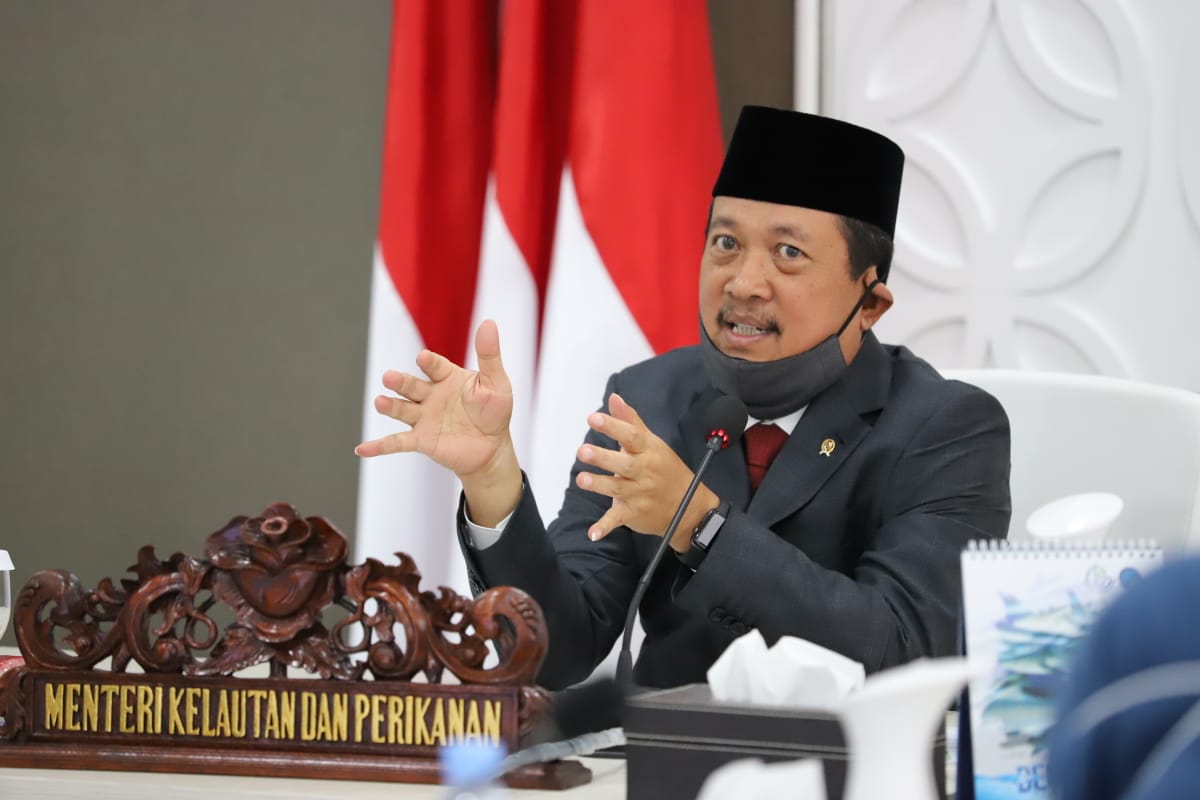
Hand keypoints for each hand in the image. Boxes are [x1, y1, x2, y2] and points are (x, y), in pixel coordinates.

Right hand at [354, 320, 521, 524]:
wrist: (492, 447)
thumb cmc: (494, 411)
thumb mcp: (496, 383)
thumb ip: (489, 355)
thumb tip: (488, 323)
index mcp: (447, 377)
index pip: (435, 366)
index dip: (429, 363)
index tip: (423, 358)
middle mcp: (430, 395)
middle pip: (411, 385)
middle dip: (400, 381)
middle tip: (389, 377)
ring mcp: (423, 417)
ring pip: (402, 409)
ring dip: (390, 406)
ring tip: (380, 402)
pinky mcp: (421, 440)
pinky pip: (397, 442)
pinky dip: (379, 446)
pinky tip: (362, 448)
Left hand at [576, 393, 718, 550]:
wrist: (688, 507)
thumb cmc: (666, 469)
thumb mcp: (652, 443)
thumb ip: (631, 421)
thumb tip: (614, 399)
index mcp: (648, 451)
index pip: (631, 436)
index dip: (613, 427)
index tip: (594, 418)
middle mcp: (644, 472)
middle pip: (623, 464)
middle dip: (603, 458)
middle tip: (582, 451)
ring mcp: (639, 494)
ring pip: (617, 489)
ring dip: (599, 485)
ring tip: (582, 480)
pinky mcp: (633, 513)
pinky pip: (618, 520)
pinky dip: (605, 527)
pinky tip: (592, 533)